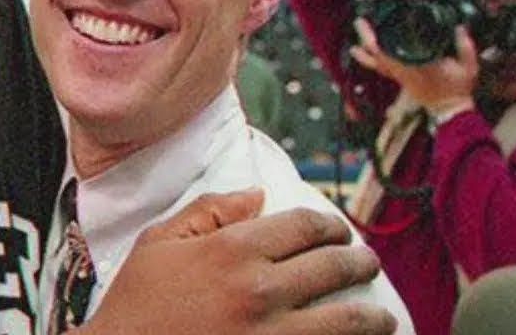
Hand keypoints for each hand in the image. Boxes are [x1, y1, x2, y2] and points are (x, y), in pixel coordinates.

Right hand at [82, 199, 396, 334]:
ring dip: (373, 316)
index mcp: (233, 250)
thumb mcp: (158, 244)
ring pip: (347, 321)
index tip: (338, 232)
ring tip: (382, 318)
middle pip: (334, 267)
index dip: (330, 225)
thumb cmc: (133, 307)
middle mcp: (260, 290)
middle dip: (359, 262)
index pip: (305, 225)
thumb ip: (209, 211)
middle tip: (367, 264)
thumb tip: (258, 195)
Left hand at [351, 19, 477, 115]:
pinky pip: (383, 69)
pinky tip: (368, 53)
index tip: (369, 25)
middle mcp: (403, 72)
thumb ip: (465, 46)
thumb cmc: (458, 89)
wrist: (451, 110)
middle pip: (377, 57)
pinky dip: (374, 60)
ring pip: (377, 65)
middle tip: (359, 23)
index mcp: (415, 67)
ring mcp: (401, 78)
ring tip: (355, 41)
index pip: (388, 53)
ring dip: (365, 53)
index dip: (374, 40)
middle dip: (366, 40)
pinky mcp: (402, 81)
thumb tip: (460, 27)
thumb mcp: (468, 67)